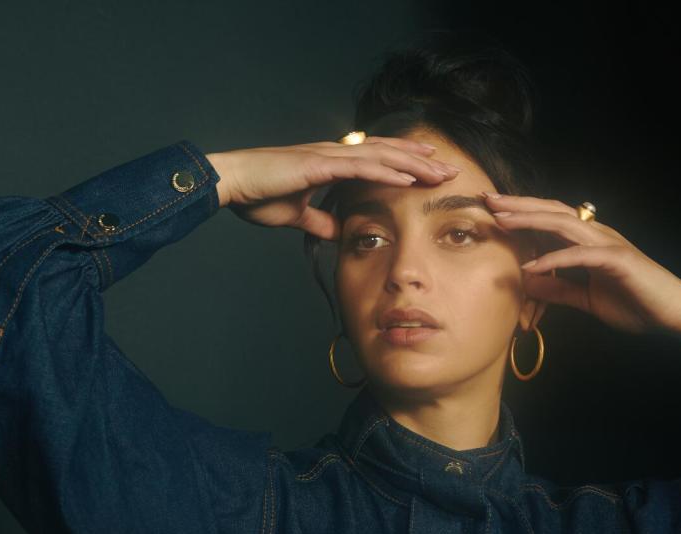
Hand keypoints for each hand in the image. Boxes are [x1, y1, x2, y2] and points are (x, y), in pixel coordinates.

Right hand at [204, 137, 461, 240]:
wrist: (232, 183)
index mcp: (329, 162)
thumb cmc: (257, 195)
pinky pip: (361, 169)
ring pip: (381, 157)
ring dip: (412, 164)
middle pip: (386, 153)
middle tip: (448, 168)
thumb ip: (319, 221)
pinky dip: (387, 173)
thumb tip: (339, 233)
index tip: (428, 168)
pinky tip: (409, 179)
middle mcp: (334, 154)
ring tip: (439, 171)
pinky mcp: (319, 165)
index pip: (375, 158)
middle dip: (419, 160)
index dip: (403, 161)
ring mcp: (328, 156)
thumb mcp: (296, 214)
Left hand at [482, 192, 680, 348]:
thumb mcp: (587, 299)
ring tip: (500, 220)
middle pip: (551, 212)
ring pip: (562, 224)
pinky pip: (579, 256)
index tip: (491, 211)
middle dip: (517, 205)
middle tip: (487, 199)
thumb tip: (528, 282)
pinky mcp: (617, 260)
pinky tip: (530, 265)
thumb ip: (559, 289)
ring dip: (529, 221)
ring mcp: (608, 244)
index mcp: (589, 241)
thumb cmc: (636, 304)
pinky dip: (553, 259)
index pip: (549, 220)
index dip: (521, 213)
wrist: (675, 314)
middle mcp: (597, 235)